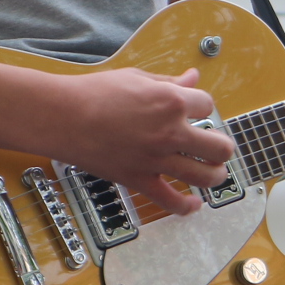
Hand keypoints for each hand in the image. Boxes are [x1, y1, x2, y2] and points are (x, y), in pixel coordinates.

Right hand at [53, 66, 233, 215]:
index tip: (196, 112)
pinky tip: (194, 205)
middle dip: (222, 147)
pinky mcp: (139, 179)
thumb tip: (192, 77)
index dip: (203, 108)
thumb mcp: (137, 78)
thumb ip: (170, 81)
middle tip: (216, 147)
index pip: (208, 106)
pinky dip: (186, 207)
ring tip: (214, 173)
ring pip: (205, 176)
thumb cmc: (94, 93)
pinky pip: (171, 201)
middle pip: (219, 147)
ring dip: (215, 176)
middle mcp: (170, 132)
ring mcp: (156, 159)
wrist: (62, 116)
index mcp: (171, 101)